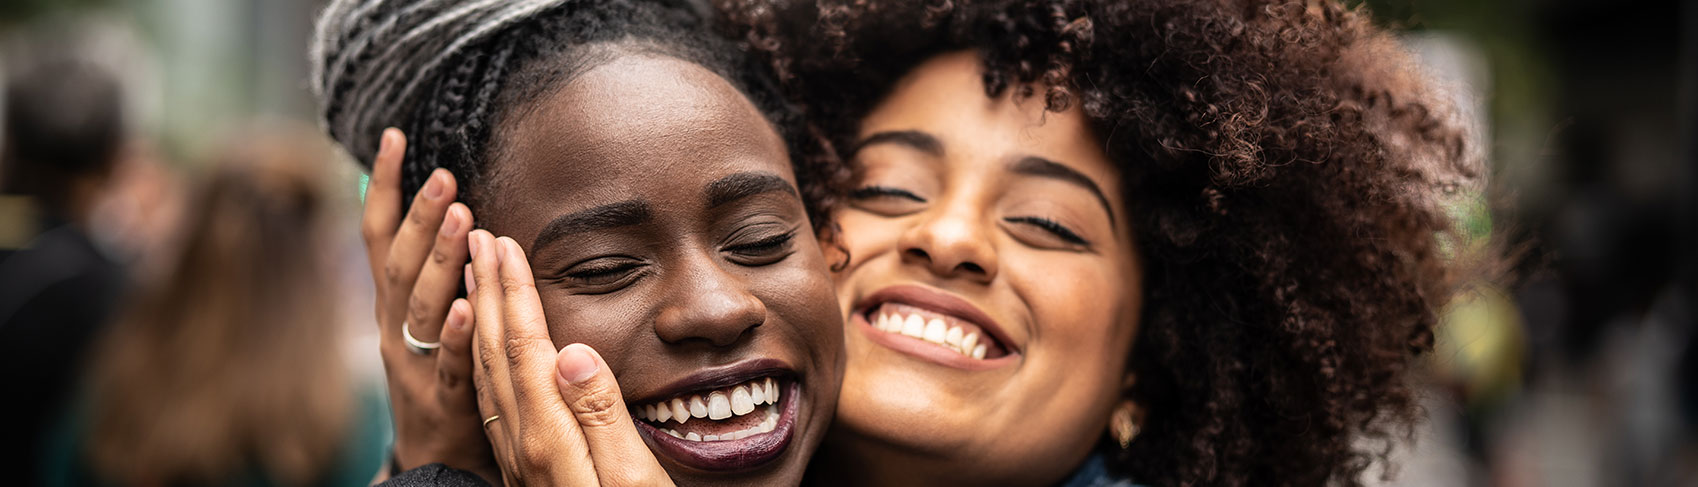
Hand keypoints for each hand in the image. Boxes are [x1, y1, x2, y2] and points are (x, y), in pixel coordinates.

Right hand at [361, 129, 495, 481]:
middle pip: (400, 265)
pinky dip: (456, 333)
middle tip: (444, 175)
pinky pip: (449, 363)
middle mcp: (394, 327)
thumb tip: (428, 207)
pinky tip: (471, 305)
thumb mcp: (422, 319)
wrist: (434, 458)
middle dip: (419, 217)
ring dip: (440, 260)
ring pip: (422, 307)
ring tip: (461, 218)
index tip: (394, 137)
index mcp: (391, 304)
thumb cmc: (436, 375)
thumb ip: (424, 270)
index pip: (379, 236)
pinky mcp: (442, 399)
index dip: (383, 187)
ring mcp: (414, 363)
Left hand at [465, 230, 672, 485]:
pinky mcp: (520, 468)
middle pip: (496, 351)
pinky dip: (481, 358)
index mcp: (549, 436)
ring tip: (472, 275)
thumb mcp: (632, 476)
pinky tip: (484, 348)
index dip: (515, 290)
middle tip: (477, 238)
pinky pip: (488, 400)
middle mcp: (521, 443)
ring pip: (487, 373)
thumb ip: (600, 414)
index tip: (503, 244)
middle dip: (487, 289)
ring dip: (479, 317)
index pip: (526, 346)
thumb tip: (573, 352)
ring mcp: (516, 457)